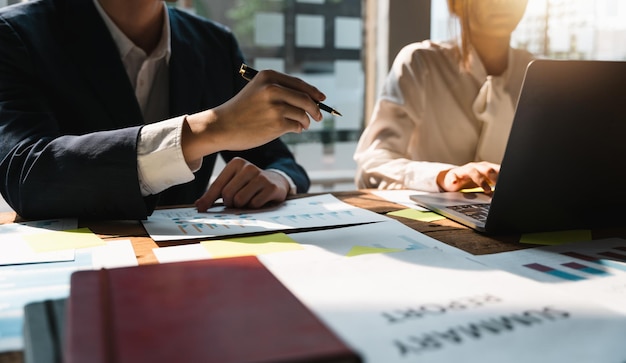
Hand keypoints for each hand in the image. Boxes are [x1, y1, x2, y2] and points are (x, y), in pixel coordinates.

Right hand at [182, 70, 325, 162]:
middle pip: (306, 98)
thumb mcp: (258, 91)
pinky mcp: (276, 123)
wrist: (222, 126)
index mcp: (268, 77)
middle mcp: (273, 89)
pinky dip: (298, 129)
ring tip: (301, 125)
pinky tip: (293, 129)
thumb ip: (280, 91)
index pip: (299, 84)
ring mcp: (275, 106)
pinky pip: (297, 126)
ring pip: (303, 114)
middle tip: (318, 117)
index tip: (321, 99)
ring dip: (305, 121)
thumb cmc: (242, 110)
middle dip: (315, 109)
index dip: (313, 92)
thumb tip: (311, 99)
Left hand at [195, 157, 289, 210]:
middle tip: (236, 202)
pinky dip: (254, 207)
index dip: (208, 199)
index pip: (217, 185)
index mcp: (236, 163)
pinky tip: (259, 200)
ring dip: (242, 206)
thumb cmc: (248, 185)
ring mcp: (261, 176)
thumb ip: (215, 193)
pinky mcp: (271, 187)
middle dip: (230, 203)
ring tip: (248, 200)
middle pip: (228, 194)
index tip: (201, 209)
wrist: (276, 182)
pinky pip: (254, 204)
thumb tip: (199, 206)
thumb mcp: (232, 183)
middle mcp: (248, 167)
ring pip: (240, 200)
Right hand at [436, 161, 499, 194]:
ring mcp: (464, 170)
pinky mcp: (453, 175)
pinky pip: (453, 176)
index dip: (502, 175)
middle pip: (487, 169)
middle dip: (495, 178)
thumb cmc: (470, 180)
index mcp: (485, 168)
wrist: (452, 178)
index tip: (506, 184)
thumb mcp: (484, 183)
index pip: (497, 169)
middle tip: (499, 186)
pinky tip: (455, 183)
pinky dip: (454, 179)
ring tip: (487, 190)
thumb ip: (493, 186)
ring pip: (473, 172)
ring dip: (481, 181)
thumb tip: (502, 194)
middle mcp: (476, 167)